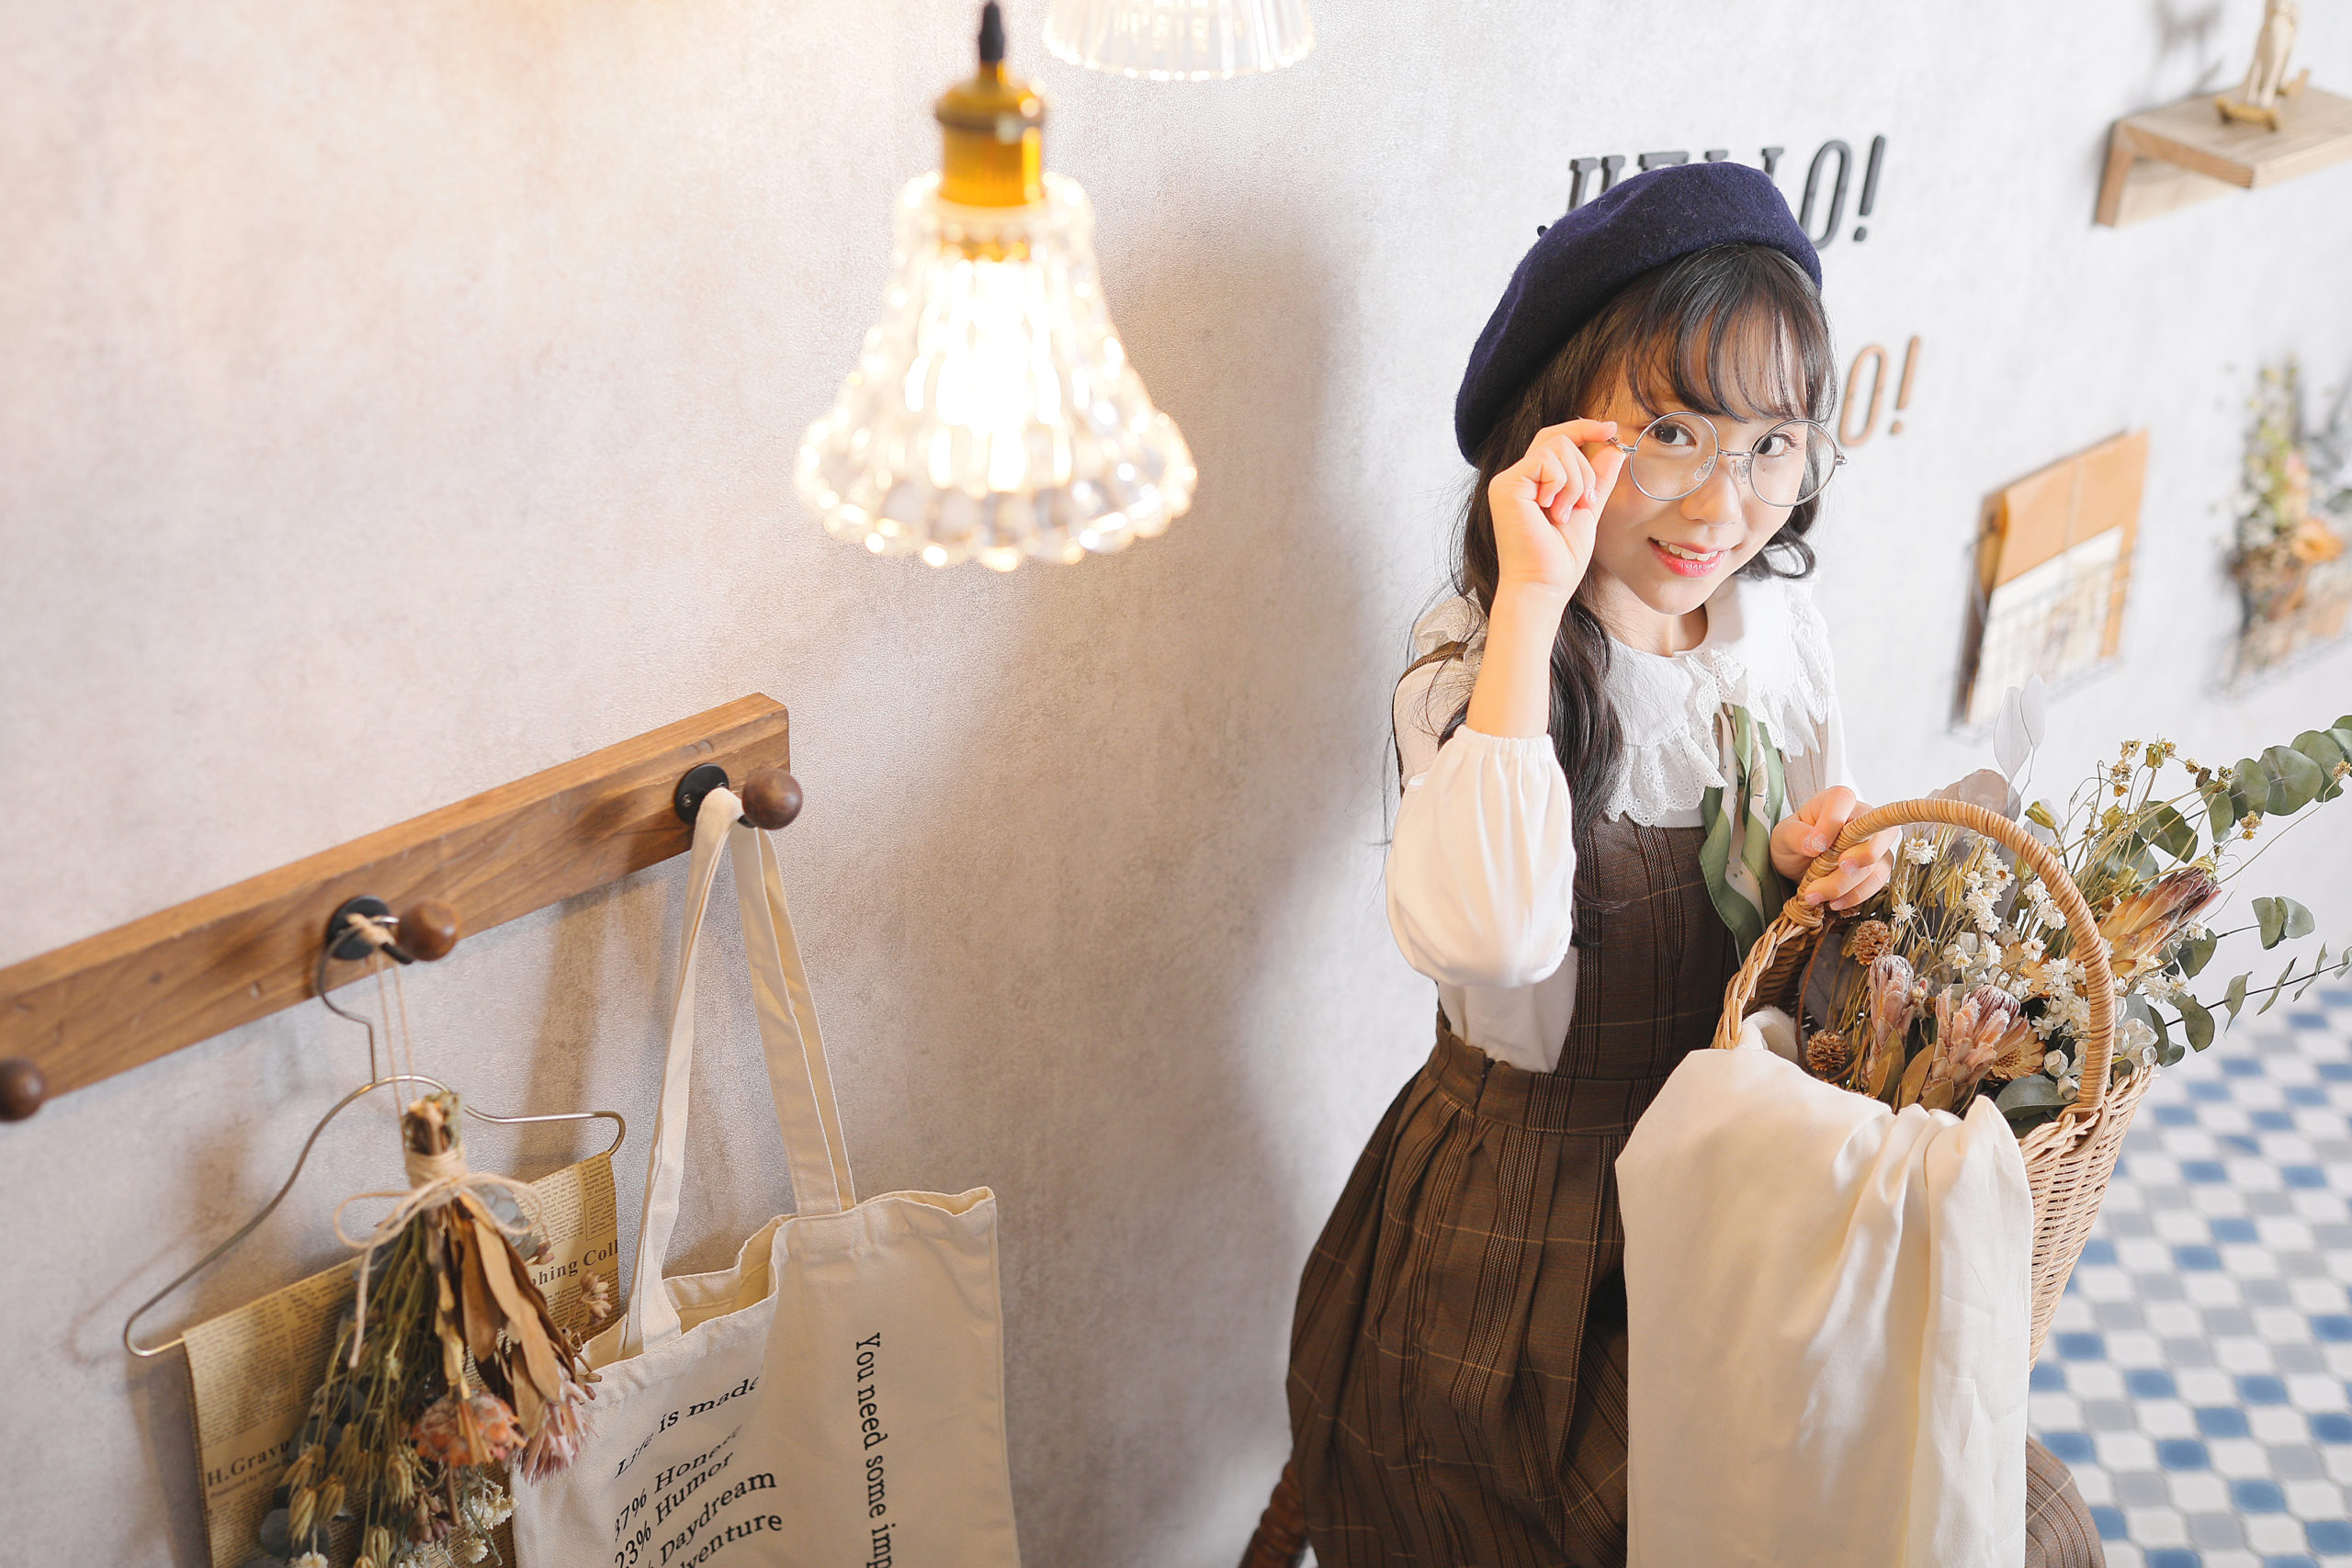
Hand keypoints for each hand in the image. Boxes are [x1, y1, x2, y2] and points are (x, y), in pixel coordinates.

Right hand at [1486, 420, 1624, 600]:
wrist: (1543, 586)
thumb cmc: (1560, 559)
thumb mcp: (1588, 510)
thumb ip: (1598, 480)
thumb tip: (1615, 448)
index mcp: (1533, 482)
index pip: (1556, 439)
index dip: (1583, 428)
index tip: (1611, 430)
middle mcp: (1517, 478)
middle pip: (1559, 437)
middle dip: (1585, 467)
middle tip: (1586, 503)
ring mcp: (1509, 480)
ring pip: (1557, 447)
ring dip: (1575, 481)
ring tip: (1565, 513)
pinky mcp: (1506, 486)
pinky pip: (1546, 460)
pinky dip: (1561, 484)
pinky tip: (1552, 512)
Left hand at [1771, 786, 1898, 911]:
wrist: (1801, 864)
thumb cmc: (1795, 841)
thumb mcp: (1784, 836)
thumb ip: (1796, 835)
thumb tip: (1814, 843)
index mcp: (1836, 801)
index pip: (1843, 801)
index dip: (1833, 822)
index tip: (1817, 845)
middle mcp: (1862, 817)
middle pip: (1873, 833)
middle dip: (1857, 856)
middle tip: (1837, 869)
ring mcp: (1875, 842)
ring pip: (1876, 861)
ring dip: (1848, 883)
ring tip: (1816, 895)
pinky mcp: (1879, 865)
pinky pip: (1877, 881)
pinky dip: (1856, 895)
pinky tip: (1834, 903)